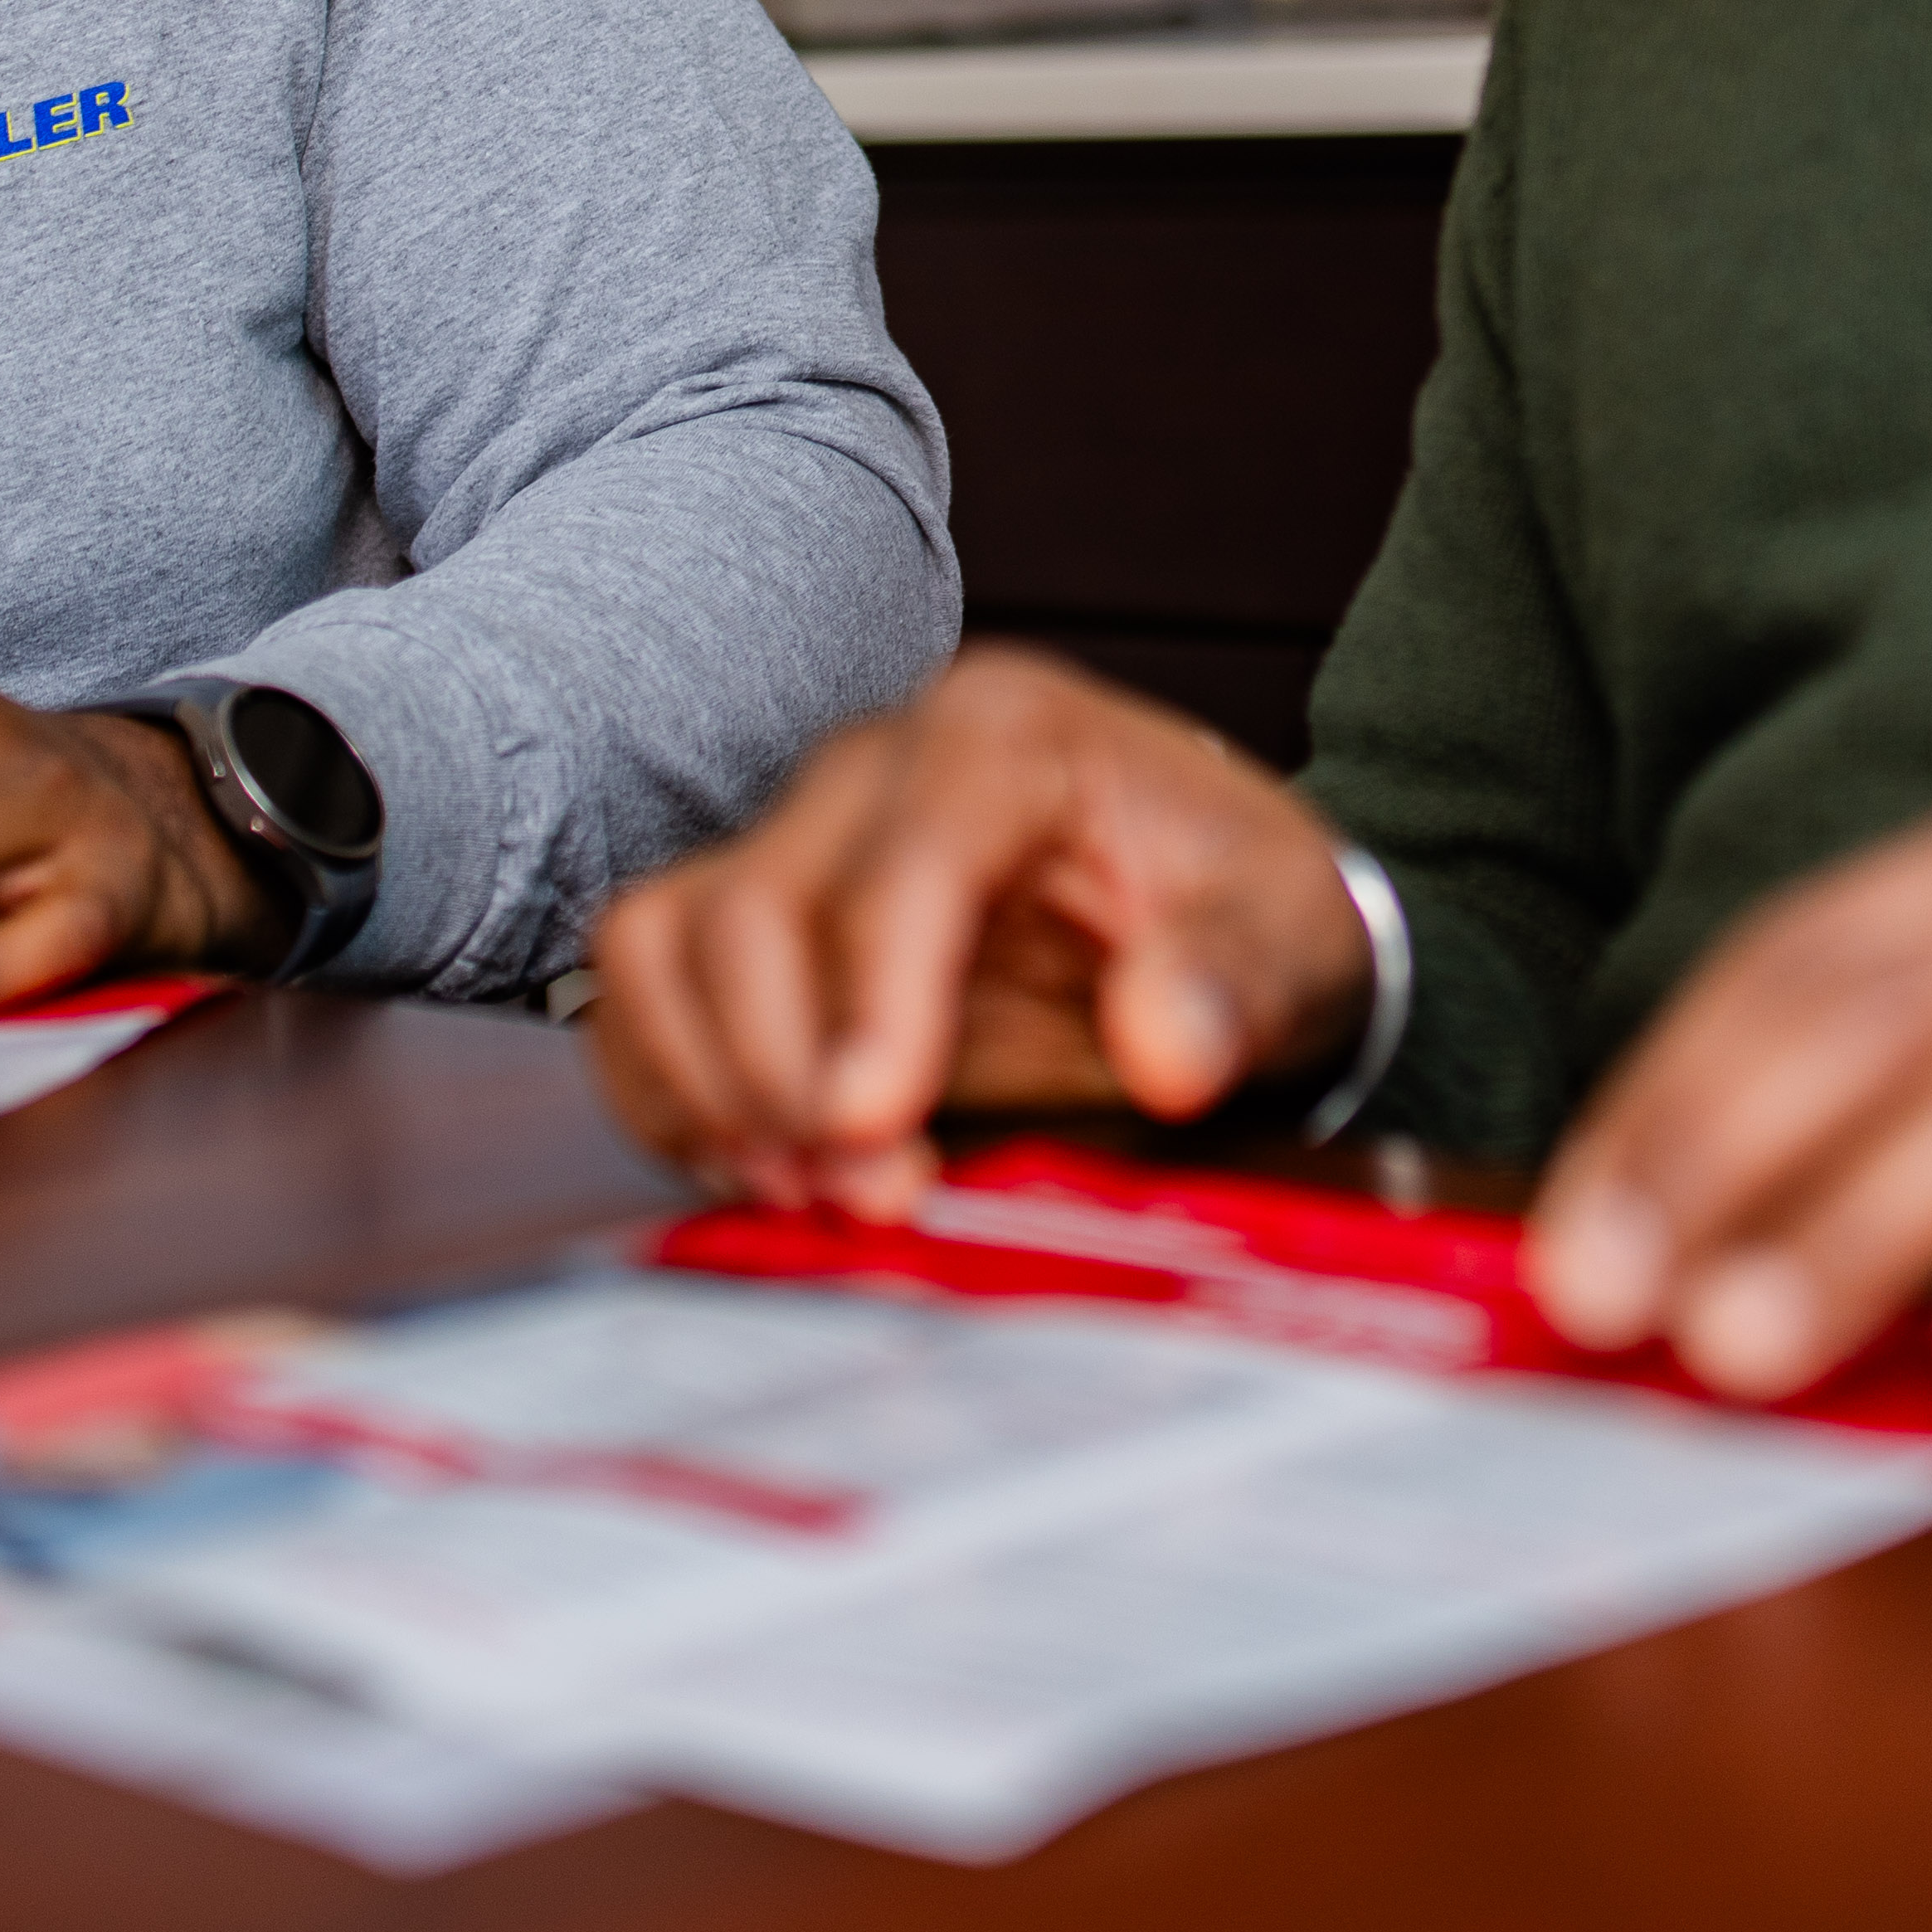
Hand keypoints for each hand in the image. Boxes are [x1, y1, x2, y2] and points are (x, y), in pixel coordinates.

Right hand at [579, 645, 1370, 1217]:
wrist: (1205, 909)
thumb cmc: (1238, 908)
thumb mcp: (1288, 940)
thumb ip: (1233, 987)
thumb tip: (1168, 1050)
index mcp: (1009, 737)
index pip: (907, 859)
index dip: (876, 1001)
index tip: (875, 1131)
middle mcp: (876, 762)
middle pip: (759, 906)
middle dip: (789, 1073)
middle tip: (867, 1194)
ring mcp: (799, 831)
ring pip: (665, 937)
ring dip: (710, 1084)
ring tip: (807, 1187)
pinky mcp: (751, 905)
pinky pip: (643, 984)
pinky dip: (670, 1087)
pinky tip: (759, 1162)